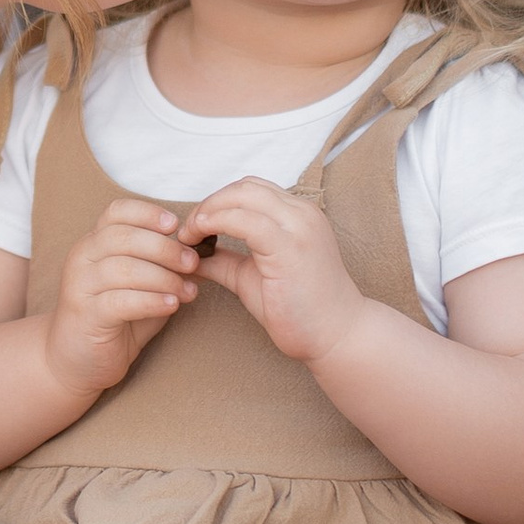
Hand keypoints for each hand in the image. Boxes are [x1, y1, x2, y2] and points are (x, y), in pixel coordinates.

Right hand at [44, 195, 199, 401]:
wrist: (75, 361)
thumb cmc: (114, 320)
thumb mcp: (139, 286)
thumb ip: (161, 268)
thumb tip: (198, 254)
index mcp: (94, 244)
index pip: (117, 212)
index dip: (148, 213)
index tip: (176, 225)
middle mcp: (82, 258)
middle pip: (124, 237)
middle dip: (165, 248)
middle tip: (192, 263)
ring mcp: (80, 286)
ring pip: (124, 268)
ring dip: (163, 277)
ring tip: (188, 291)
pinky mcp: (85, 315)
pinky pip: (121, 301)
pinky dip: (151, 301)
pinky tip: (172, 306)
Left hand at [186, 176, 367, 363]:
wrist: (337, 336)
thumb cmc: (298, 309)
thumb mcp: (251, 276)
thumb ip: (224, 259)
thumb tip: (191, 253)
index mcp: (297, 215)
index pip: (250, 189)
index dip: (217, 202)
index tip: (194, 228)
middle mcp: (302, 213)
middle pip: (243, 187)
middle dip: (208, 204)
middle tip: (186, 231)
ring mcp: (299, 227)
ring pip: (243, 196)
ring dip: (208, 211)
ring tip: (189, 236)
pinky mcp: (291, 247)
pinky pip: (245, 221)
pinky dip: (216, 223)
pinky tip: (200, 241)